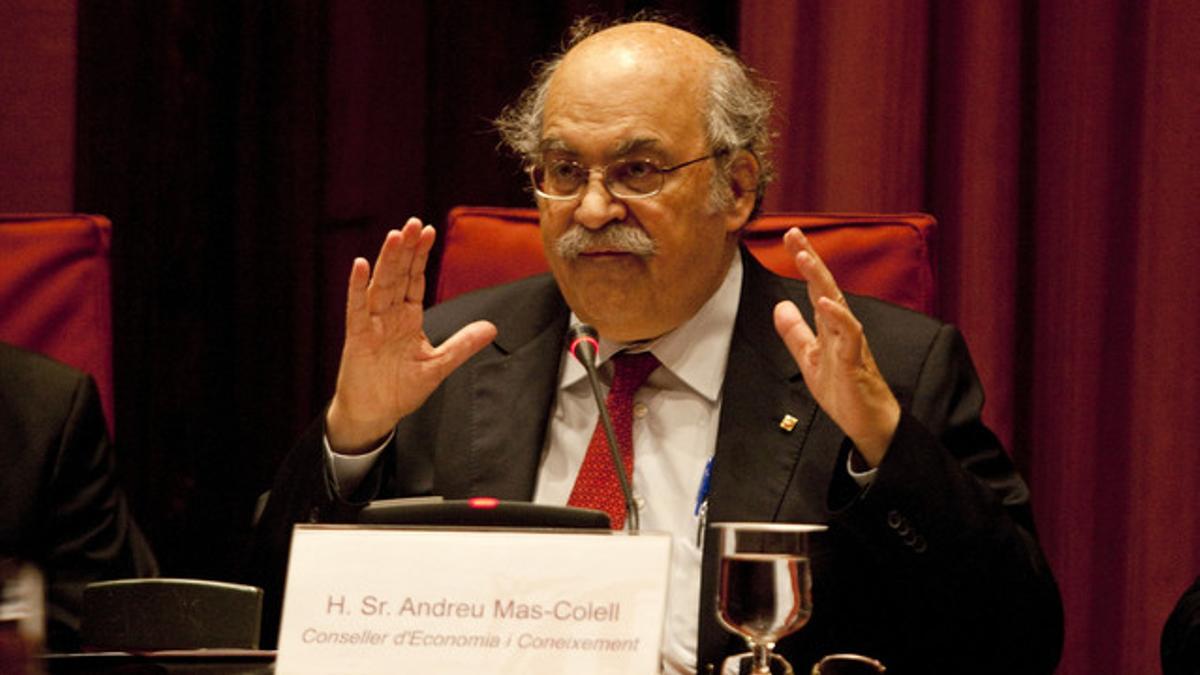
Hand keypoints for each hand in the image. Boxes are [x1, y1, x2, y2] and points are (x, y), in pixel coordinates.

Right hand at [326, 218, 496, 453]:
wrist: (376, 414)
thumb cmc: (400, 389)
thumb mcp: (439, 365)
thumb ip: (463, 345)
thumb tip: (492, 328)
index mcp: (408, 318)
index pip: (415, 279)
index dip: (421, 256)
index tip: (429, 230)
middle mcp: (389, 315)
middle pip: (398, 275)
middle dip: (406, 249)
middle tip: (414, 222)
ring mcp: (372, 324)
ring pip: (380, 285)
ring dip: (387, 260)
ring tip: (395, 235)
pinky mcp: (358, 337)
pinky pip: (357, 308)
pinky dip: (357, 287)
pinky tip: (360, 265)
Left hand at [772, 228, 899, 465]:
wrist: (868, 423)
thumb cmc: (844, 391)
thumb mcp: (810, 358)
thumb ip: (795, 333)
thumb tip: (780, 306)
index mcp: (829, 326)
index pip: (815, 287)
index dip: (804, 261)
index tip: (790, 236)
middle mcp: (841, 328)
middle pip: (825, 286)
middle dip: (810, 259)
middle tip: (794, 234)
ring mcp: (850, 342)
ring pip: (836, 303)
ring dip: (820, 280)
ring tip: (803, 258)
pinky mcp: (855, 361)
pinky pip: (849, 334)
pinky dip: (837, 317)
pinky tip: (824, 302)